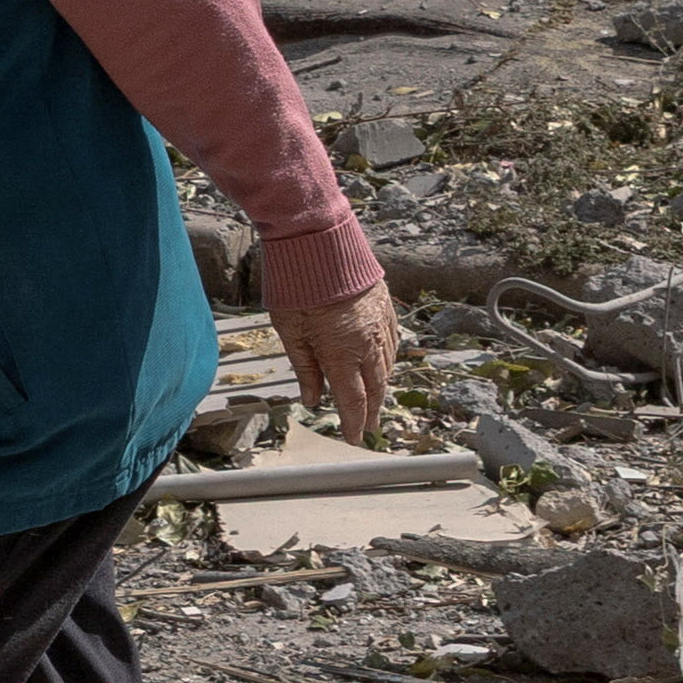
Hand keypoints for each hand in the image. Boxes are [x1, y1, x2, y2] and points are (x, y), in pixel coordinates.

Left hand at [277, 271, 401, 445]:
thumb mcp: (291, 333)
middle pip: (375, 388)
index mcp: (341, 355)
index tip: (354, 438)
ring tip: (375, 401)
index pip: (353, 401)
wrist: (320, 243)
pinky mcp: (384, 307)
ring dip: (381, 387)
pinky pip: (391, 342)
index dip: (354, 423)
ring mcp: (379, 325)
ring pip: (386, 366)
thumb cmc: (299, 286)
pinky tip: (383, 364)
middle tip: (368, 427)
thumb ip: (305, 369)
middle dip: (371, 411)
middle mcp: (366, 344)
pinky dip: (387, 360)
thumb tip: (312, 399)